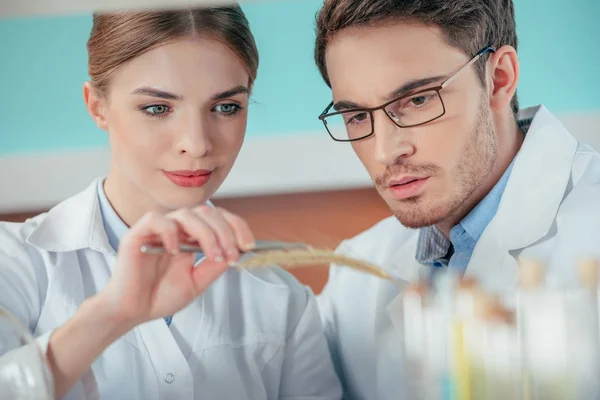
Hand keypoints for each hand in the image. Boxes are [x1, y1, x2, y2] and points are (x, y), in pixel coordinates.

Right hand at [99, 205, 254, 327]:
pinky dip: (171, 232)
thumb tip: (237, 251)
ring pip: (187, 214)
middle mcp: (177, 228)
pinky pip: (157, 220)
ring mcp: (158, 228)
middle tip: (232, 255)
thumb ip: (215, 266)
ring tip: (213, 256)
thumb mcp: (197, 282)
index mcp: (192, 236)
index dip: (236, 227)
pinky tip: (177, 251)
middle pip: (207, 212)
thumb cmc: (160, 296)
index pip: (218, 218)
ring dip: (206, 233)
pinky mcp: (138, 233)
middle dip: (226, 232)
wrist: (132, 311)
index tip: (249, 245)